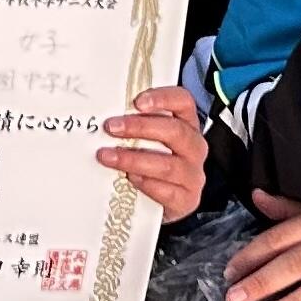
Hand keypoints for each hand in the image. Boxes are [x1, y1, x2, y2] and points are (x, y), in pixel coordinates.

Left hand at [98, 85, 206, 218]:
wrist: (161, 202)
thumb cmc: (152, 161)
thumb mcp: (146, 139)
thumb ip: (135, 124)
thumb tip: (106, 114)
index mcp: (187, 124)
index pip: (184, 102)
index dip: (163, 98)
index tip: (137, 102)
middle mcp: (194, 147)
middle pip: (175, 131)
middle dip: (140, 127)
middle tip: (111, 127)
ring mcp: (193, 175)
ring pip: (167, 165)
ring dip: (133, 159)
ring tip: (107, 156)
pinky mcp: (187, 200)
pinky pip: (167, 191)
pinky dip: (145, 183)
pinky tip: (128, 179)